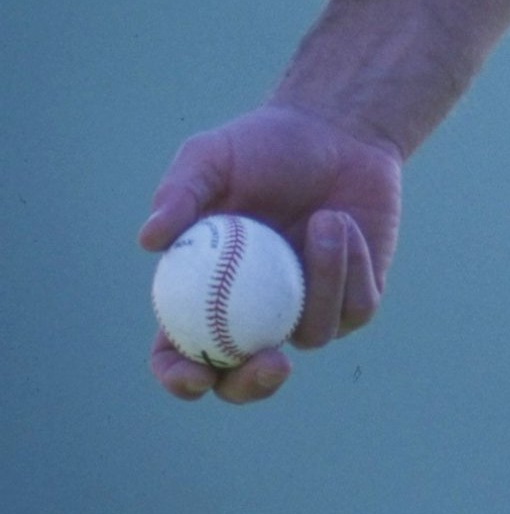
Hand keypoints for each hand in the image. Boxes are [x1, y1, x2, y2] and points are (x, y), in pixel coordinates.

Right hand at [139, 102, 402, 403]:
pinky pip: (356, 306)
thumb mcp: (213, 157)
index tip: (194, 375)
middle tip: (272, 362)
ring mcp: (307, 309)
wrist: (337, 127)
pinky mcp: (357, 297)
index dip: (179, 377)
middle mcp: (254, 313)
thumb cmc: (264, 144)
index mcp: (204, 294)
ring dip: (322, 279)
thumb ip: (181, 193)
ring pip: (312, 334)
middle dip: (252, 385)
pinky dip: (350, 264)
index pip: (180, 354)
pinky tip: (343, 219)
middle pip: (245, 380)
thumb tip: (150, 240)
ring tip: (324, 218)